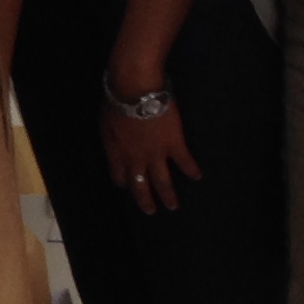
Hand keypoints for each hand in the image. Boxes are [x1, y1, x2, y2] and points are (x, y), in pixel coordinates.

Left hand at [97, 96, 201, 212]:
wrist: (136, 92)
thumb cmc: (117, 102)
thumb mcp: (106, 123)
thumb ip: (112, 138)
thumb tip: (115, 142)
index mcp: (117, 153)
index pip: (119, 175)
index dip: (124, 182)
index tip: (127, 186)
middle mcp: (136, 159)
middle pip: (140, 185)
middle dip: (145, 200)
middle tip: (150, 211)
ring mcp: (156, 154)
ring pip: (162, 181)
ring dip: (168, 195)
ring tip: (172, 206)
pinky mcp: (174, 144)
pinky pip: (184, 161)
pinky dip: (191, 170)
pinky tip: (197, 176)